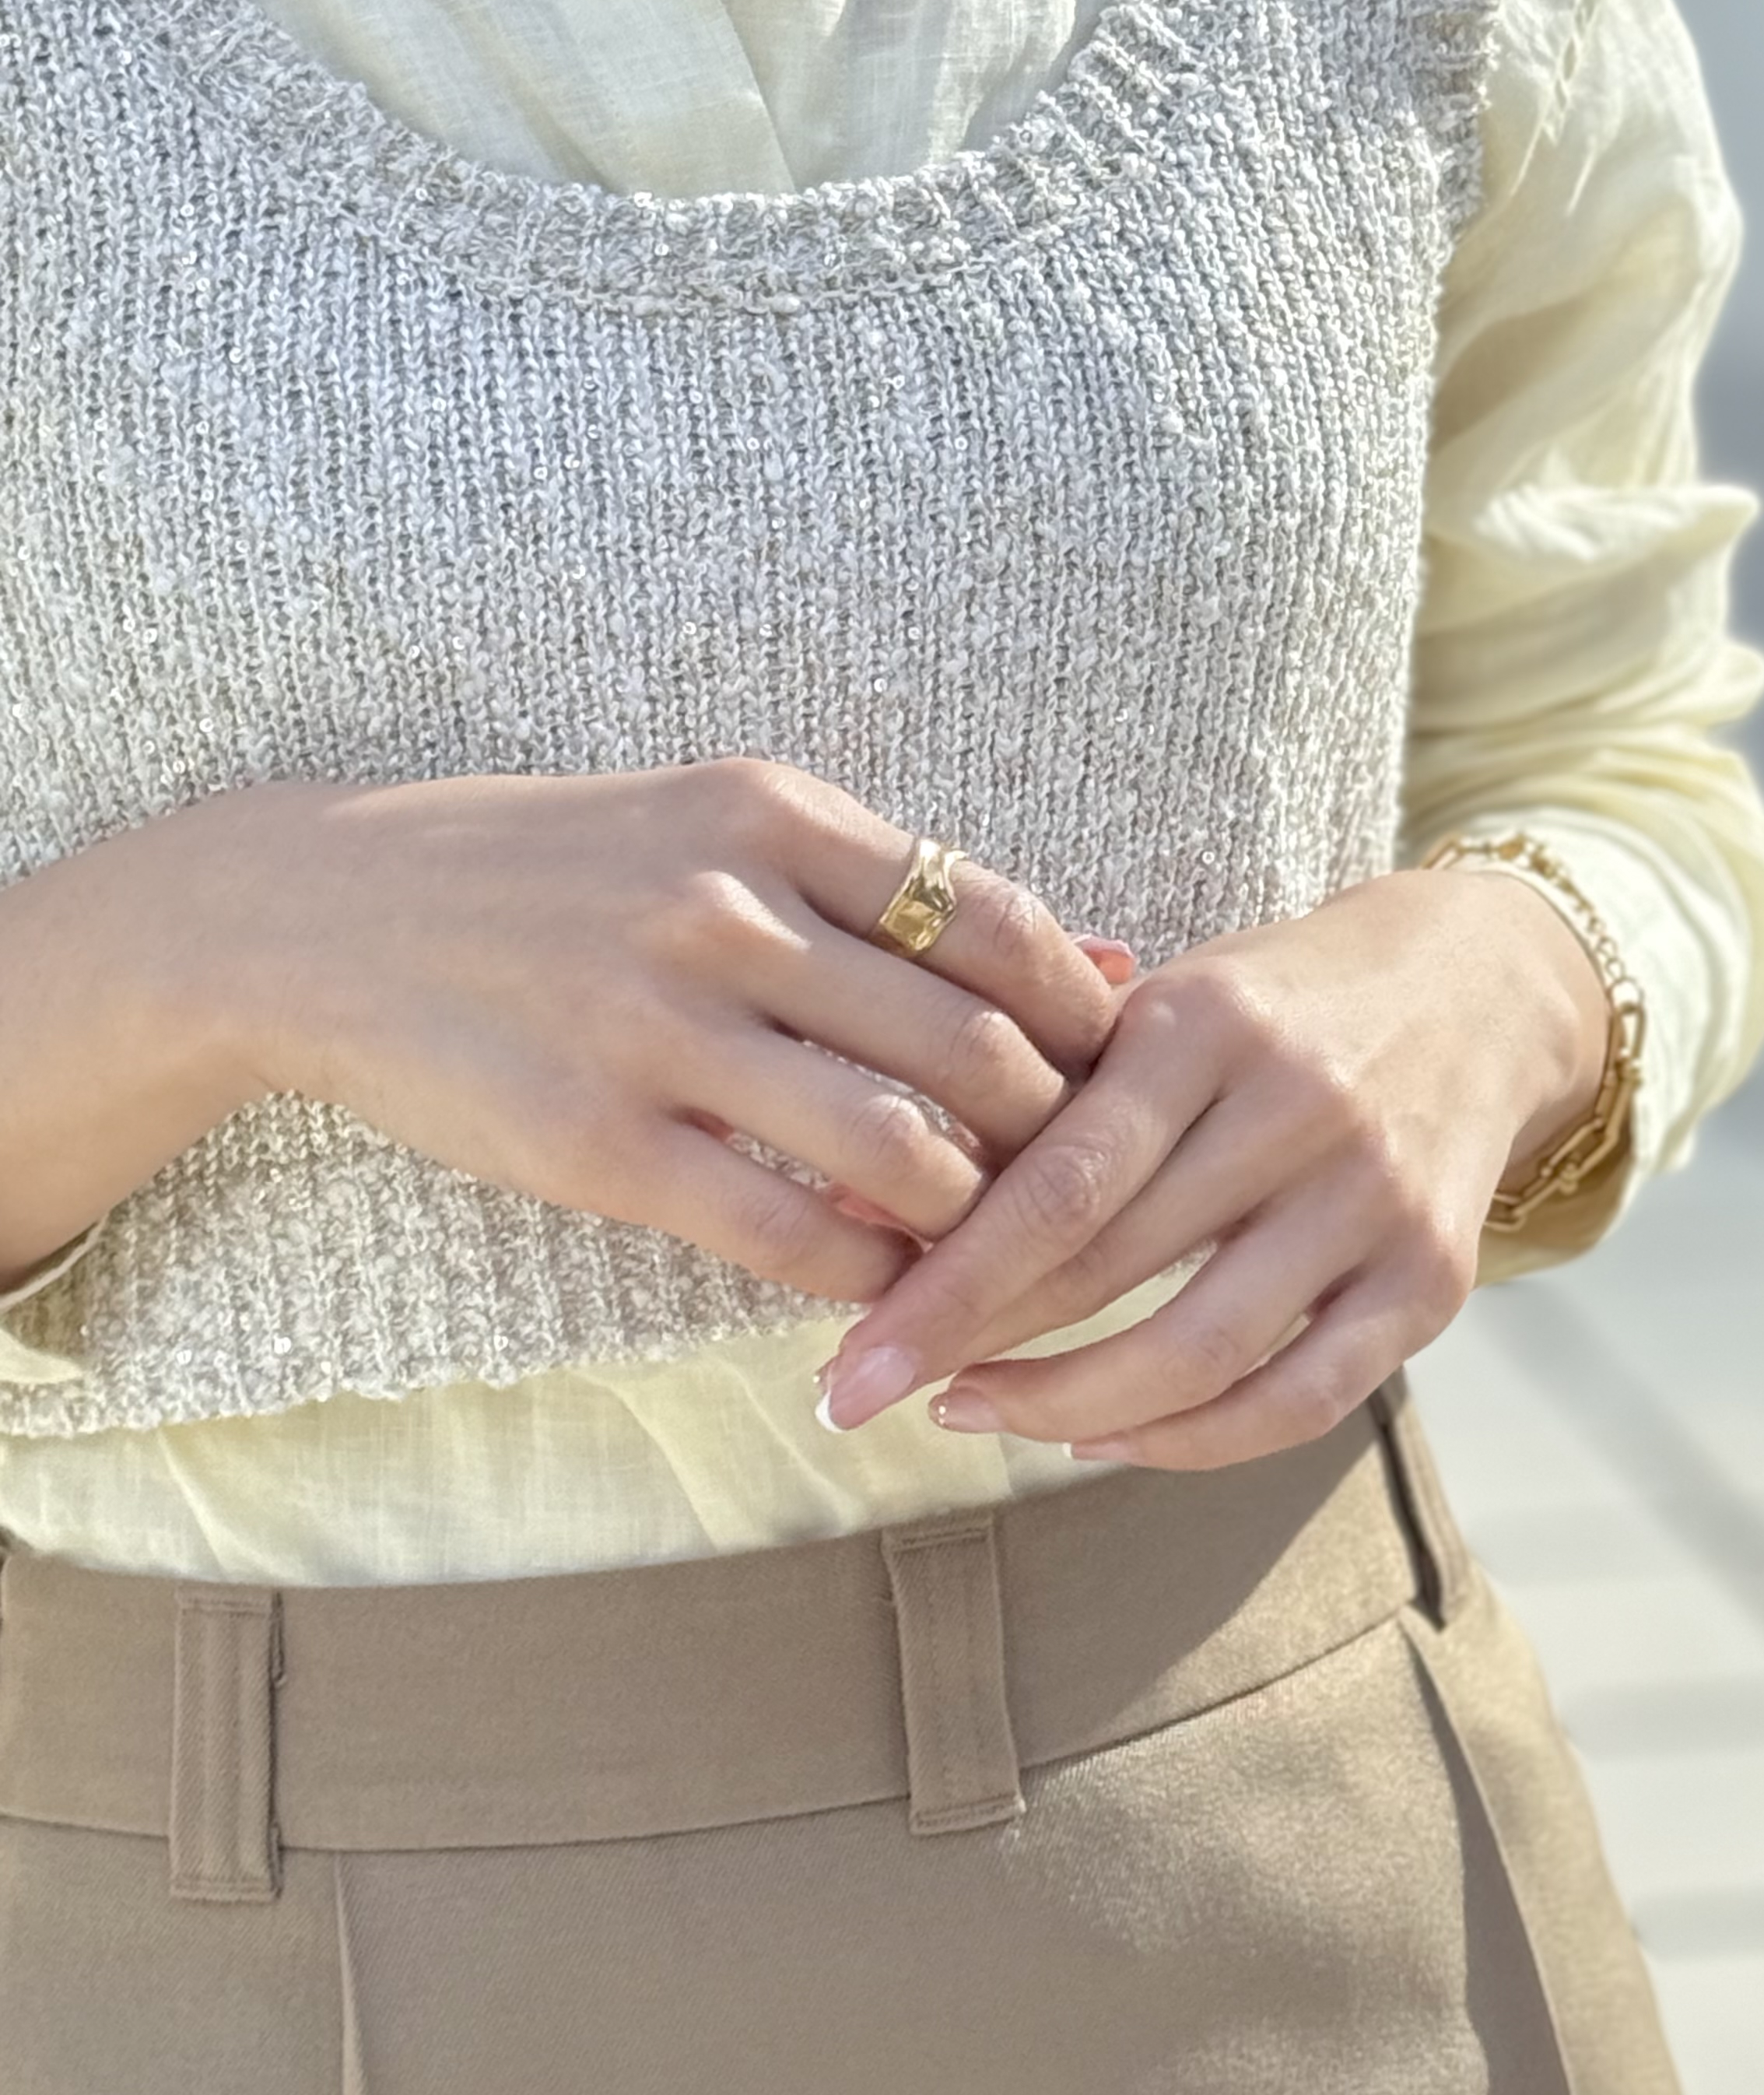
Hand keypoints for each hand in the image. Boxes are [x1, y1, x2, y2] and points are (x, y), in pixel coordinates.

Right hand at [0, 758, 1125, 1304]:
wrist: (329, 914)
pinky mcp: (598, 1145)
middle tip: (1072, 1184)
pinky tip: (879, 1278)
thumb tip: (1097, 963)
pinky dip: (865, 1270)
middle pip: (975, 1046)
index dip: (1079, 1020)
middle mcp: (729, 909)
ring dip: (973, 1216)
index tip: (1102, 1073)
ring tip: (983, 1239)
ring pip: (901, 1147)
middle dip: (1052, 1134)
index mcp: (773, 816)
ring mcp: (661, 1029)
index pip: (1000, 926)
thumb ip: (894, 894)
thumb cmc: (558, 873)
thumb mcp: (721, 828)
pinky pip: (787, 1231)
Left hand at [814, 865, 1607, 1464]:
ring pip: (1202, 1356)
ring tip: (975, 1413)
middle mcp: (1300, 1106)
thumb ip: (1025, 1102)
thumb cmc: (1266, 1007)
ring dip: (1067, 1411)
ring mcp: (1375, 1199)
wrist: (1477, 988)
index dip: (946, 1285)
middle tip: (867, 1395)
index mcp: (1207, 1023)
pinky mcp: (1434, 1279)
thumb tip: (839, 1205)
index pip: (1059, 1183)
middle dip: (973, 1352)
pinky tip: (1101, 1438)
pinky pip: (1297, 1402)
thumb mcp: (1152, 1010)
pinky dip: (1187, 1443)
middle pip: (1113, 1273)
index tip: (848, 1361)